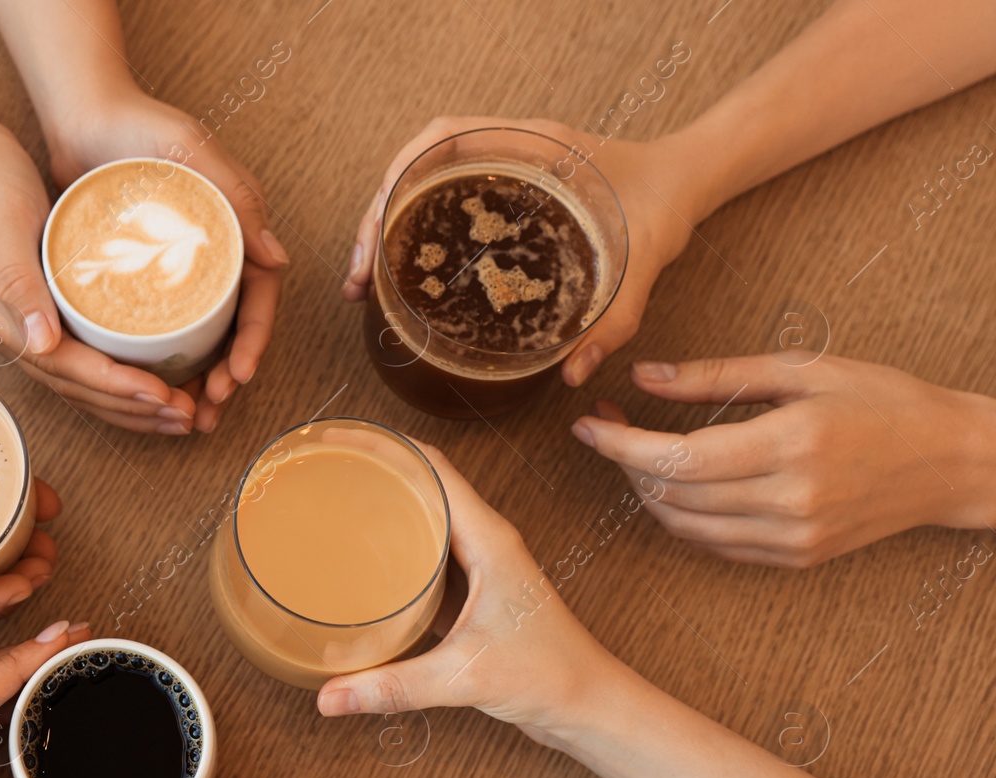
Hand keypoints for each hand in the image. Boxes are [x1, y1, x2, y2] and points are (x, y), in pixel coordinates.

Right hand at [0, 115, 190, 435]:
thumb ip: (19, 279)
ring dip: (127, 405)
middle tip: (185, 415)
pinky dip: (116, 381)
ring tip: (179, 413)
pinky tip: (153, 387)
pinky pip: (78, 362)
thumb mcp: (2, 217)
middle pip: (70, 386)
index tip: (159, 393)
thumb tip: (43, 344)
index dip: (111, 383)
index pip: (58, 363)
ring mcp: (15, 327)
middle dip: (129, 406)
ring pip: (76, 384)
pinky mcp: (34, 318)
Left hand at [46, 91, 286, 433]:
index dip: (252, 342)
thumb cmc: (140, 123)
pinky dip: (157, 362)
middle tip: (209, 412)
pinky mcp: (140, 275)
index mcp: (235, 230)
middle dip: (226, 376)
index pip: (256, 297)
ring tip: (185, 416)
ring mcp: (175, 268)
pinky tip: (147, 389)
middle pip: (230, 328)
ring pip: (195, 337)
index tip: (239, 377)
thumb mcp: (192, 152)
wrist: (79, 114)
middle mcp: (211, 255)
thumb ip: (236, 197)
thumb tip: (276, 259)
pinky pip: (156, 327)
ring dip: (194, 381)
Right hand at [316, 443, 622, 742]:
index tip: (340, 438)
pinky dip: (398, 544)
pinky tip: (364, 559)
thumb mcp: (463, 676)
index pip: (433, 467)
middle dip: (378, 468)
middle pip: (426, 482)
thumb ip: (393, 687)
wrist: (587, 702)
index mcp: (488, 539)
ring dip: (388, 504)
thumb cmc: (548, 674)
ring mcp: (481, 565)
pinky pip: (431, 551)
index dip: (385, 445)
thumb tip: (328, 697)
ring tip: (337, 502)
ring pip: (429, 516)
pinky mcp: (476, 591)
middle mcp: (485, 541)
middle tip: (326, 468)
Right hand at [341, 116, 704, 385]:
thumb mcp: (645, 261)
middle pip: (414, 166)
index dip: (397, 178)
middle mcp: (508, 148)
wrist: (688, 180)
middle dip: (373, 218)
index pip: (443, 138)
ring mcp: (500, 167)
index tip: (375, 230)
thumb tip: (572, 372)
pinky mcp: (501, 190)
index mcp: (532, 144)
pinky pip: (441, 200)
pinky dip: (412, 231)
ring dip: (383, 226)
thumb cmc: (665, 206)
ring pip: (419, 184)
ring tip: (364, 280)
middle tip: (357, 278)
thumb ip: (616, 317)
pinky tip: (402, 273)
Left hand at [572, 355, 995, 566]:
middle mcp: (790, 500)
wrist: (951, 462)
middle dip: (623, 461)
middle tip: (606, 426)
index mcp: (792, 444)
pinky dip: (681, 516)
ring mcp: (792, 538)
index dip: (619, 443)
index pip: (677, 456)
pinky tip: (675, 482)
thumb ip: (716, 375)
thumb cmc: (881, 401)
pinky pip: (713, 544)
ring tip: (634, 452)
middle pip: (671, 493)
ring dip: (645, 491)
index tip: (586, 423)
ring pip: (684, 526)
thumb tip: (643, 377)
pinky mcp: (794, 559)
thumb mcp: (802, 370)